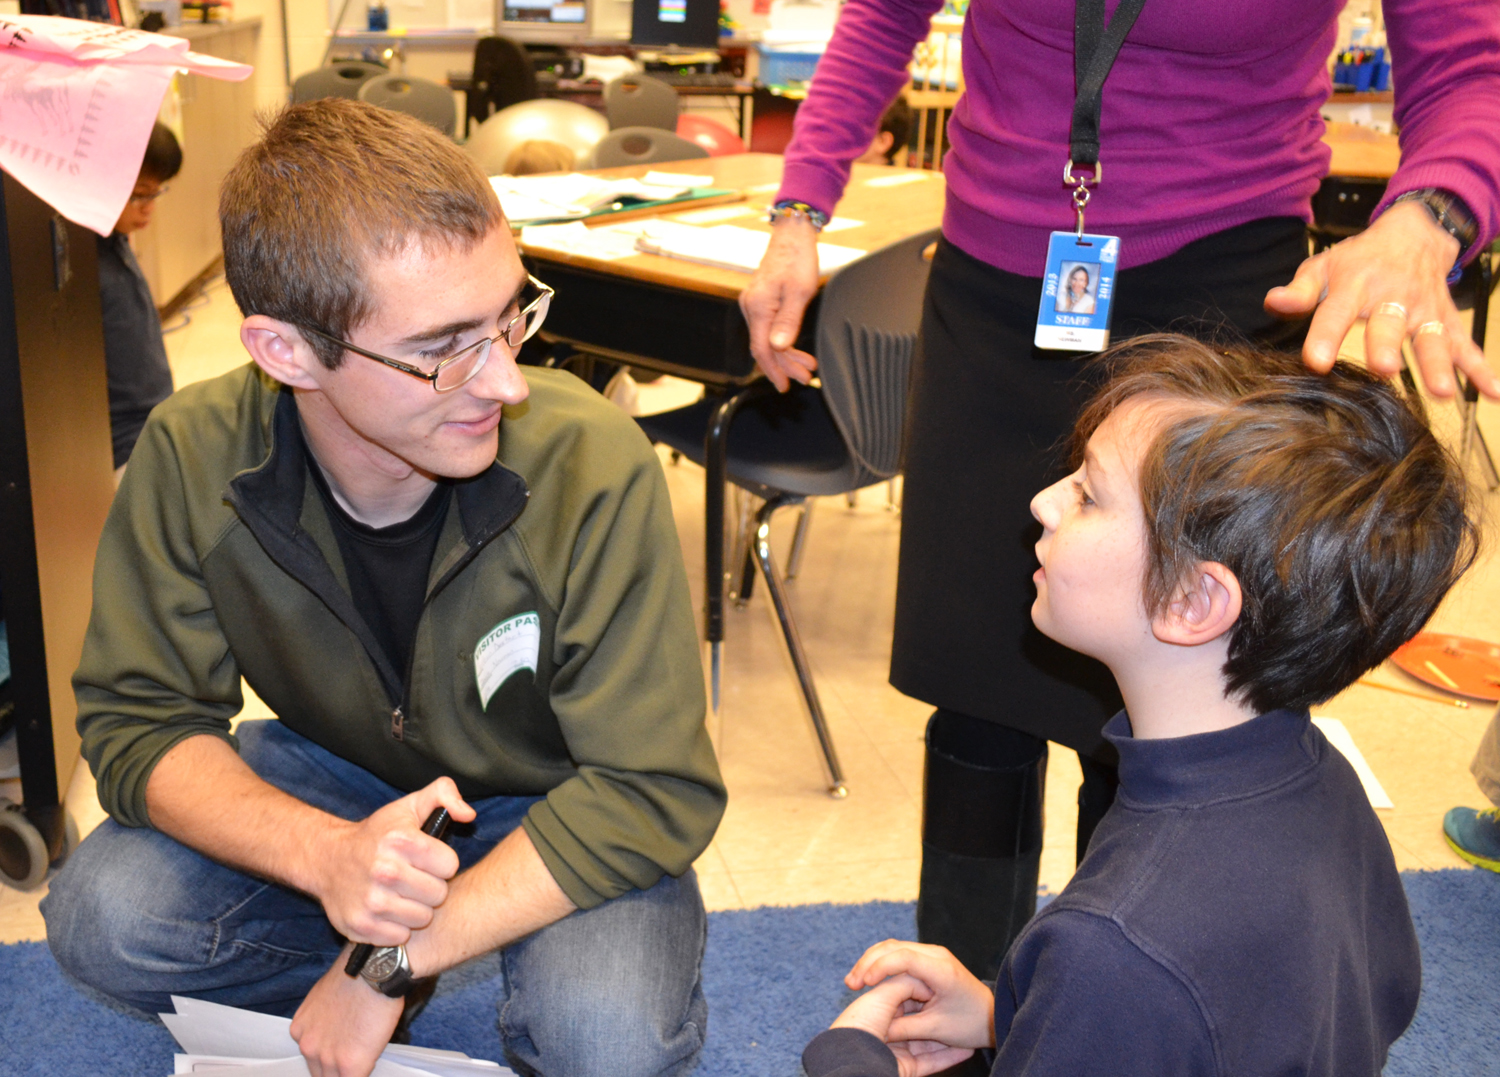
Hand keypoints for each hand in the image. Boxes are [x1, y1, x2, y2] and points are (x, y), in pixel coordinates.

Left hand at [291, 954, 403, 1076]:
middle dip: (336, 1070)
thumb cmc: (355, 975)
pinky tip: (371, 1061)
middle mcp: (308, 1046)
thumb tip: (337, 1032)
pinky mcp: (350, 1064)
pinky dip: (364, 1072)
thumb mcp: (325, 998)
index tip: (341, 1053)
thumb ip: (324, 1023)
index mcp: (300, 1029)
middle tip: (353, 1057)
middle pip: (320, 1073)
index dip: (329, 1057)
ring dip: (350, 1071)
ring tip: (364, 1056)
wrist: (371, 970)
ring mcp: (327, 1058)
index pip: (312, 1056)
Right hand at [313, 778, 474, 945]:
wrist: (327, 858)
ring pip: (422, 918)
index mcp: (401, 840)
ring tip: (403, 895)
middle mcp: (385, 871)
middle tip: (415, 879)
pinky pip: (400, 937)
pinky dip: (397, 928)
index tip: (428, 860)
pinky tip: (388, 911)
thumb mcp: (409, 806)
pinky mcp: (360, 925)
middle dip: (431, 887)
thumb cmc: (377, 834)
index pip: (450, 865)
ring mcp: (372, 901)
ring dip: (416, 910)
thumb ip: (444, 794)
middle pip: (439, 894)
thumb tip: (469, 815)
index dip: (442, 862)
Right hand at [739, 215, 820, 390]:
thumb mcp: (800, 291)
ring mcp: (754, 304)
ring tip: (806, 366)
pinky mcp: (761, 301)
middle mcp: (751, 307)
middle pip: (764, 347)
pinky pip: (767, 328)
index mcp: (758, 307)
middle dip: (784, 366)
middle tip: (805, 378)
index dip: (773, 370)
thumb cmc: (798, 258)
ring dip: (785, 355)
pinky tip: (793, 348)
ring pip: (766, 339)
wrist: (792, 235)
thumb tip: (777, 347)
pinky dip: (781, 341)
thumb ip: (788, 321)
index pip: (761, 349)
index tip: (785, 385)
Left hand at [832, 974, 976, 1076]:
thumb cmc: (863, 1024)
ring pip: (928, 1042)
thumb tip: (923, 984)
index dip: (921, 990)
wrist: (856, 1062)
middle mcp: (888, 1031)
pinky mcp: (908, 1069)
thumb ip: (903, 984)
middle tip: (957, 1003)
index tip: (938, 985)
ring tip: (970, 1028)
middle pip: (919, 1020)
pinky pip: (932, 1062)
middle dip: (937, 1013)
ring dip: (947, 1036)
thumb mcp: (883, 995)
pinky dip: (949, 1057)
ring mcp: (899, 1052)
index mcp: (878, 1011)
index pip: (904, 997)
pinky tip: (967, 1050)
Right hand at [845, 940, 995, 1051]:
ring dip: (872, 962)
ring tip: (854, 982)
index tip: (862, 984)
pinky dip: (881, 964)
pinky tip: (869, 980)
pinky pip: (898, 954)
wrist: (991, 1015)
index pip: (903, 957)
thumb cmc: (969, 1024)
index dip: (879, 967)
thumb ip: (906, 1028)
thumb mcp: (937, 1029)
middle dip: (868, 963)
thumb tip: (877, 1030)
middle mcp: (936, 955)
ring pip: (892, 947)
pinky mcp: (927, 959)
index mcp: (942, 970)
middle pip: (893, 947)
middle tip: (850, 984)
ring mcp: (931, 954)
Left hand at [1264, 200, 1499, 399]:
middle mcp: (1393, 299)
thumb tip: (1273, 302)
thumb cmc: (1358, 260)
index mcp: (1355, 286)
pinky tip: (1493, 394)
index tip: (1317, 363)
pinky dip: (1481, 370)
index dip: (1326, 337)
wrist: (1414, 233)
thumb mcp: (1323, 267)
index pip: (1336, 313)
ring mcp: (1424, 312)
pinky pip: (1465, 346)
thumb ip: (1300, 290)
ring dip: (1437, 365)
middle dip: (1387, 347)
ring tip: (1441, 393)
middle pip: (1389, 325)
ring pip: (1431, 339)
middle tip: (1385, 370)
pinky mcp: (1446, 321)